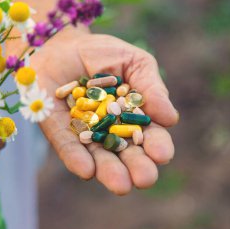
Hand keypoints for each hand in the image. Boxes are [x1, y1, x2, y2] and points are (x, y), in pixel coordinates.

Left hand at [30, 29, 178, 194]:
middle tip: (145, 179)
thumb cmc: (103, 53)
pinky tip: (86, 171)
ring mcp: (83, 133)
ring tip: (121, 185)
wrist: (62, 43)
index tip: (163, 154)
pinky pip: (66, 146)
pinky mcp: (58, 130)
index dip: (157, 145)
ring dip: (109, 171)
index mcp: (133, 117)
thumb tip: (171, 118)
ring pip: (98, 155)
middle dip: (136, 166)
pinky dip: (76, 158)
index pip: (148, 135)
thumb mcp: (135, 63)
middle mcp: (109, 131)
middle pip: (125, 153)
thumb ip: (152, 88)